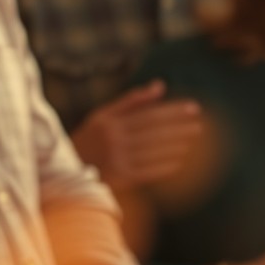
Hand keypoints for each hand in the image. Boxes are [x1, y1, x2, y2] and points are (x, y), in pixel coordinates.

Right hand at [69, 81, 201, 191]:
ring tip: (193, 142)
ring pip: (152, 152)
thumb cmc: (89, 139)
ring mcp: (116, 160)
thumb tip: (160, 86)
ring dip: (175, 146)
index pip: (149, 115)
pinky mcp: (118, 179)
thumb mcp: (103, 115)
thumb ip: (132, 101)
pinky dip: (164, 167)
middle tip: (200, 126)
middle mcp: (113, 140)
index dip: (173, 112)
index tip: (194, 109)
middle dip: (178, 128)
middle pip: (154, 132)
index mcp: (110, 122)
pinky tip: (180, 163)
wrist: (64, 172)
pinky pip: (147, 172)